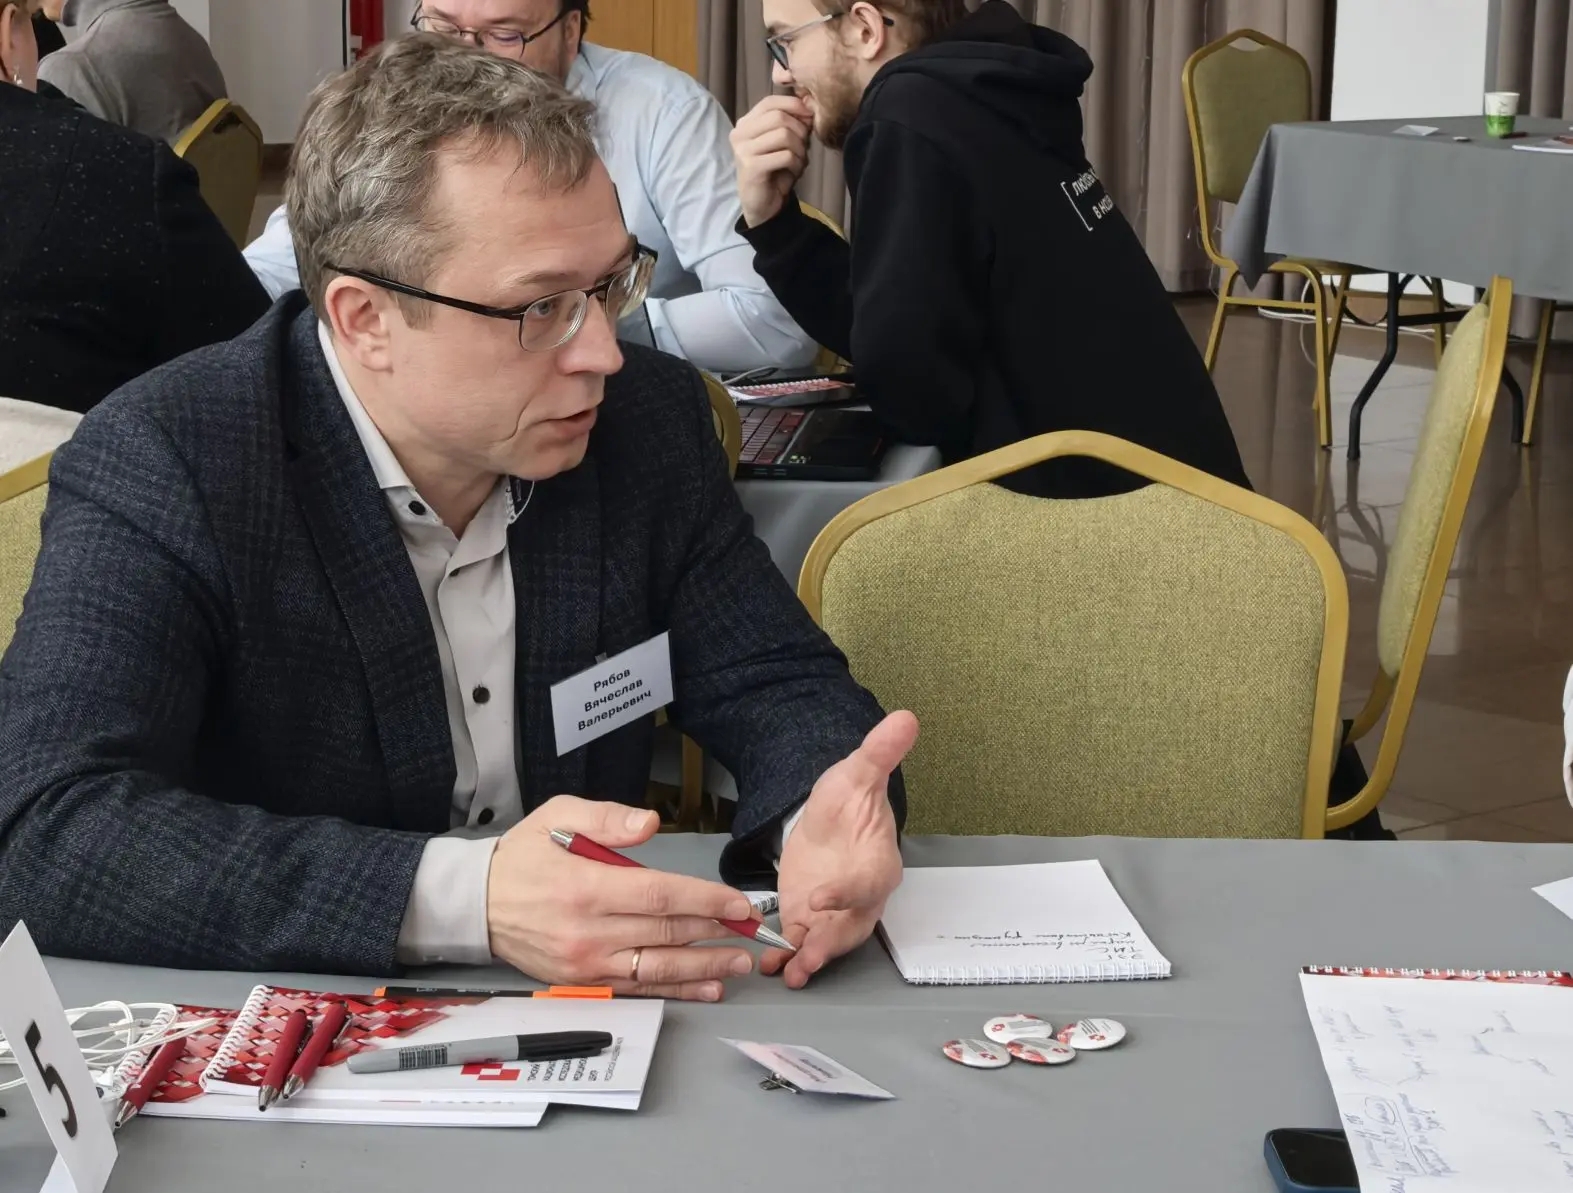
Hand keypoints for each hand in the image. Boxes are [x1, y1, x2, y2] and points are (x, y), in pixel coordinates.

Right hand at [486, 797, 759, 1000]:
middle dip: (716, 932)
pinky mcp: (583, 982)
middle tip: (752, 931)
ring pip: (658, 968)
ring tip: (739, 963)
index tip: (738, 904)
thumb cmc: (522, 857)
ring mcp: (586, 963)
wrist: (475, 904)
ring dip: (705, 967)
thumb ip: (607, 818)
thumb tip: (649, 822)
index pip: (660, 895)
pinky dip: (676, 990)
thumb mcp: (558, 816)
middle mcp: (588, 931)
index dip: (705, 900)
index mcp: (586, 887)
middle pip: (666, 933)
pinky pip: (638, 989)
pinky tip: (705, 986)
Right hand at [730, 95, 812, 227]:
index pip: (770, 102)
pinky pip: (785, 156)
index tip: (809, 116)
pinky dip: (797, 164)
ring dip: (800, 149)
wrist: (763, 205)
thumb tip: (810, 106)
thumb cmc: (775, 171)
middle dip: (800, 131)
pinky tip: (794, 171)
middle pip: (779, 117)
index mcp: (746, 124)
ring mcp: (743, 150)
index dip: (793, 105)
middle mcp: (740, 133)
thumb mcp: (783, 142)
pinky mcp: (751, 167)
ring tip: (799, 161)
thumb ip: (791, 123)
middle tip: (804, 147)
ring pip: (784, 135)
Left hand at [764, 711, 918, 987]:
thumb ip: (880, 751)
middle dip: (829, 945)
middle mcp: (860, 895)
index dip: (848, 893)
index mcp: (878, 862)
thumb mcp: (858, 772)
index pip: (867, 882)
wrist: (829, 816)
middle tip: (809, 959)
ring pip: (828, 942)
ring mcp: (835, 911)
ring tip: (789, 973)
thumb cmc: (849, 799)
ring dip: (809, 959)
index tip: (821, 899)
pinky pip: (803, 943)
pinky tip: (769, 966)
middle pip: (851, 926)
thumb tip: (906, 718)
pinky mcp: (810, 918)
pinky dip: (788, 957)